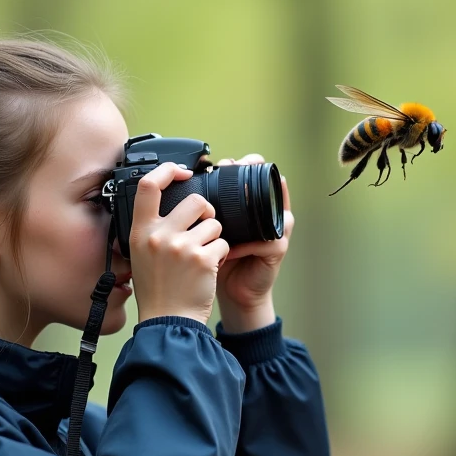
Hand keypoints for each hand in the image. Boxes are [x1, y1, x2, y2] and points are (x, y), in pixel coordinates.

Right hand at [128, 163, 230, 325]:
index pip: (148, 185)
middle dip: (207, 212)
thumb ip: (152, 228)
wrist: (168, 321)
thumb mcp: (141, 254)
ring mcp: (181, 247)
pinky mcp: (202, 259)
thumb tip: (166, 200)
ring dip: (215, 237)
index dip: (168, 170)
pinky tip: (208, 270)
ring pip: (214, 223)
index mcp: (141, 231)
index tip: (182, 172)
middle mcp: (159, 235)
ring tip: (202, 256)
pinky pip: (223, 244)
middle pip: (196, 200)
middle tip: (204, 228)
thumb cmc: (157, 290)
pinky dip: (221, 255)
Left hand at [214, 154, 293, 332]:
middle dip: (254, 174)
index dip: (243, 166)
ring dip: (257, 202)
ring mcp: (276, 232)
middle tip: (232, 168)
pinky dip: (245, 243)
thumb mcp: (207, 231)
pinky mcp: (277, 251)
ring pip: (275, 209)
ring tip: (238, 198)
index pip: (255, 178)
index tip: (222, 162)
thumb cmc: (215, 260)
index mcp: (252, 209)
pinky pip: (264, 242)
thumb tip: (178, 187)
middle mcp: (269, 216)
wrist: (229, 293)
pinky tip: (229, 245)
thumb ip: (202, 211)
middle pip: (270, 186)